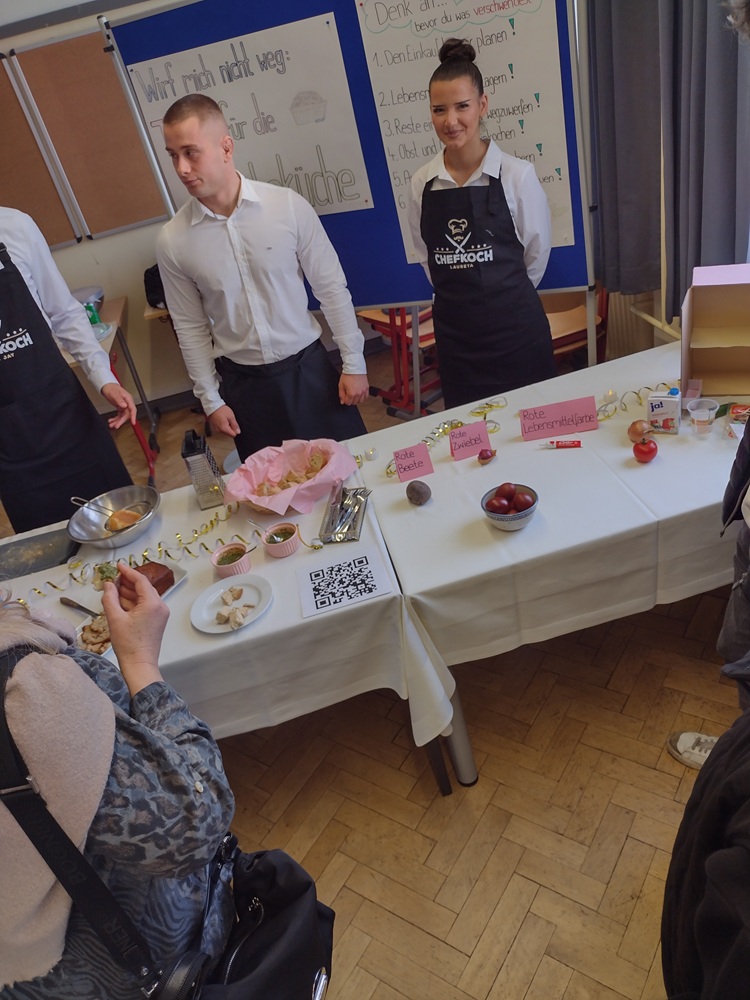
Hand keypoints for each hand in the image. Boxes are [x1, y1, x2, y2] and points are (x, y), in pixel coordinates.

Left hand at [101, 382, 136, 427]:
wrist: (106, 386)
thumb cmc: (111, 388)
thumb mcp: (114, 393)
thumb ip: (119, 400)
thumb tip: (124, 405)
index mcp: (128, 399)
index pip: (132, 409)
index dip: (133, 416)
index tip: (133, 422)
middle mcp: (127, 403)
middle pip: (127, 414)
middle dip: (121, 421)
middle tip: (116, 425)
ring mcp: (124, 406)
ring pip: (123, 416)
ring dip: (117, 421)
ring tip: (112, 425)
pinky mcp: (120, 407)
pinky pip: (119, 415)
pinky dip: (115, 419)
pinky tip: (111, 421)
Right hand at [101, 563, 168, 695]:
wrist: (139, 664)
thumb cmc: (128, 644)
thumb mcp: (115, 618)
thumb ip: (110, 598)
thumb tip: (108, 585)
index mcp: (153, 603)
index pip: (141, 580)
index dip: (128, 572)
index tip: (118, 566)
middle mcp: (160, 606)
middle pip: (144, 587)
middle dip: (128, 582)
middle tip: (113, 578)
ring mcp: (160, 614)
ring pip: (144, 596)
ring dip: (130, 592)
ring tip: (114, 589)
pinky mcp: (157, 621)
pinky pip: (145, 605)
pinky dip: (133, 602)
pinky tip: (120, 601)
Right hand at [207, 404, 240, 437]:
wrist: (212, 406)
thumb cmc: (221, 410)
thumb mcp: (231, 416)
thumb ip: (235, 425)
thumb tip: (238, 432)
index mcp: (224, 429)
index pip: (233, 435)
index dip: (235, 430)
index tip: (233, 424)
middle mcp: (219, 431)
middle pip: (228, 434)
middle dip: (230, 428)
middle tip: (228, 420)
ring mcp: (215, 429)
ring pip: (224, 432)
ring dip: (226, 427)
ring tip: (224, 419)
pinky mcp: (213, 427)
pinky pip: (220, 429)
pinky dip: (222, 426)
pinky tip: (221, 420)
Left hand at [339, 373, 368, 405]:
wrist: (354, 368)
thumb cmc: (348, 375)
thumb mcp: (341, 385)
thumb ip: (341, 395)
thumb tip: (342, 401)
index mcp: (351, 393)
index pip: (348, 403)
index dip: (345, 400)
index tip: (345, 397)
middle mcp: (358, 393)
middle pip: (354, 403)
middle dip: (351, 400)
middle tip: (348, 395)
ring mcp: (363, 391)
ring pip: (361, 401)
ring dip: (357, 399)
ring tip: (354, 394)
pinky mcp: (366, 387)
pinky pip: (366, 396)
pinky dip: (363, 396)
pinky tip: (359, 393)